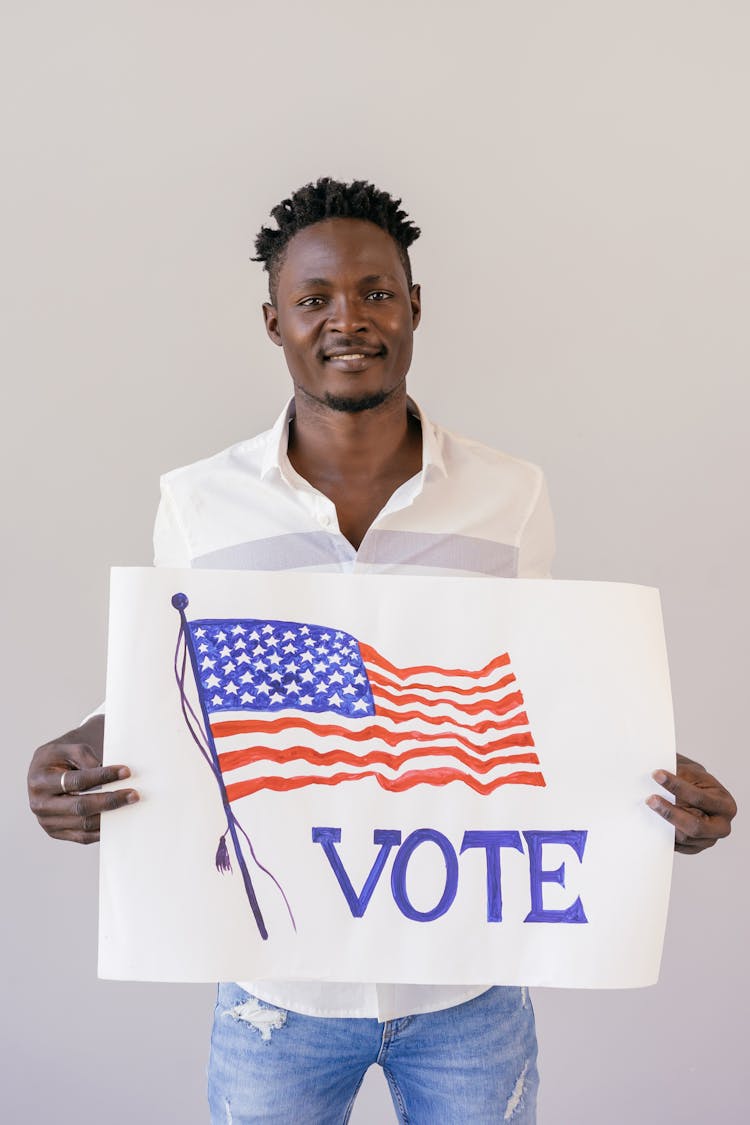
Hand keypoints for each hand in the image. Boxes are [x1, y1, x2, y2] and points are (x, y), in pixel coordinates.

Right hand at [27, 714, 138, 843]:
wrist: (46, 771)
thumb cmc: (60, 758)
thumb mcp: (69, 748)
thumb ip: (85, 757)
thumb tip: (107, 772)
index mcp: (40, 780)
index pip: (76, 781)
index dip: (103, 776)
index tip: (126, 771)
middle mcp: (39, 804)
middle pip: (80, 807)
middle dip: (110, 801)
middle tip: (133, 794)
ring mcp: (47, 822)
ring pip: (83, 824)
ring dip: (110, 816)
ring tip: (130, 805)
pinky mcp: (56, 833)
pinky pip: (82, 836)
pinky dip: (102, 830)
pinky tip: (119, 819)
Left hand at [646, 753, 736, 853]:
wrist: (692, 792)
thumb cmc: (693, 781)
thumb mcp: (690, 773)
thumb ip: (678, 775)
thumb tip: (657, 778)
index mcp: (725, 805)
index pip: (699, 798)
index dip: (677, 786)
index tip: (657, 775)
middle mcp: (721, 826)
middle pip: (695, 827)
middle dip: (670, 813)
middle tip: (650, 799)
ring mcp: (708, 840)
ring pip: (683, 838)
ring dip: (663, 823)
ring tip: (648, 806)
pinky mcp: (693, 848)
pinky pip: (675, 845)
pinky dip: (662, 833)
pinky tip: (651, 819)